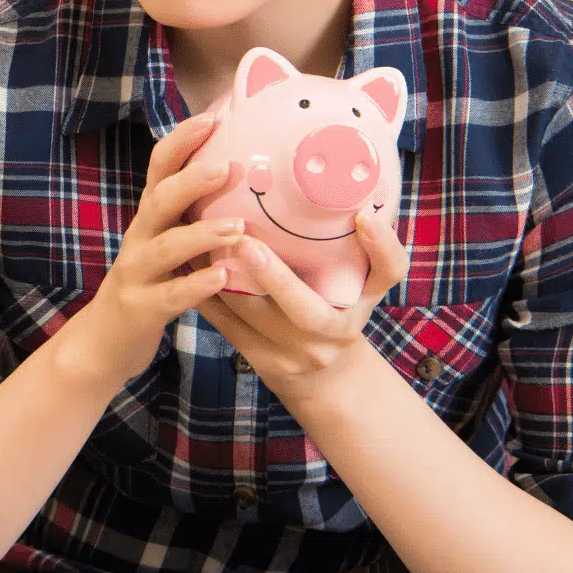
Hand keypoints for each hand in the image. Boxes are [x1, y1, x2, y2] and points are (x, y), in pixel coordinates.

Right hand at [52, 114, 246, 393]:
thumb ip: (195, 215)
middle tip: (230, 166)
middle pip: (159, 199)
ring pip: (165, 247)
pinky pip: (169, 295)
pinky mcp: (140, 308)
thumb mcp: (169, 243)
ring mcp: (136, 273)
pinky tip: (223, 277)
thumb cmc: (153, 284)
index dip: (183, 140)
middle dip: (191, 180)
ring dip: (201, 234)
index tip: (216, 115)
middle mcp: (139, 237)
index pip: (160, 167)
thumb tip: (246, 176)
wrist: (105, 341)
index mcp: (150, 217)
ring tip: (237, 228)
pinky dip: (196, 285)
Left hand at [195, 211, 408, 408]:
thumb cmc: (341, 311)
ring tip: (200, 237)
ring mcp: (294, 353)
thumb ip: (366, 247)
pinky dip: (204, 291)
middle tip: (245, 240)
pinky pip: (226, 322)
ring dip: (222, 277)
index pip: (386, 274)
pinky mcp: (259, 359)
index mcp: (364, 302)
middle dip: (275, 277)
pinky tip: (185, 263)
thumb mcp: (364, 284)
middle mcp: (333, 333)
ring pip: (253, 315)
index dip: (380, 247)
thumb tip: (359, 194)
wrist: (324, 377)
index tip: (363, 216)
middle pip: (307, 310)